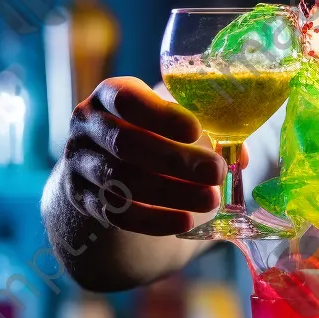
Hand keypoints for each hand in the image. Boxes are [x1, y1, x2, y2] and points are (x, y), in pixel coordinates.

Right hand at [63, 77, 235, 235]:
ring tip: (210, 200)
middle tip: (215, 172)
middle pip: (126, 143)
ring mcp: (79, 163)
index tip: (195, 131)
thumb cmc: (147, 136)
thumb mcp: (169, 124)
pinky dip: (154, 221)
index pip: (126, 98)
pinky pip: (117, 214)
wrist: (98, 171)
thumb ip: (203, 132)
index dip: (160, 115)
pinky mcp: (82, 199)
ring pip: (122, 181)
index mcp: (110, 96)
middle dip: (175, 160)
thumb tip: (239, 157)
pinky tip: (184, 221)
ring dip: (171, 193)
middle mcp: (87, 126)